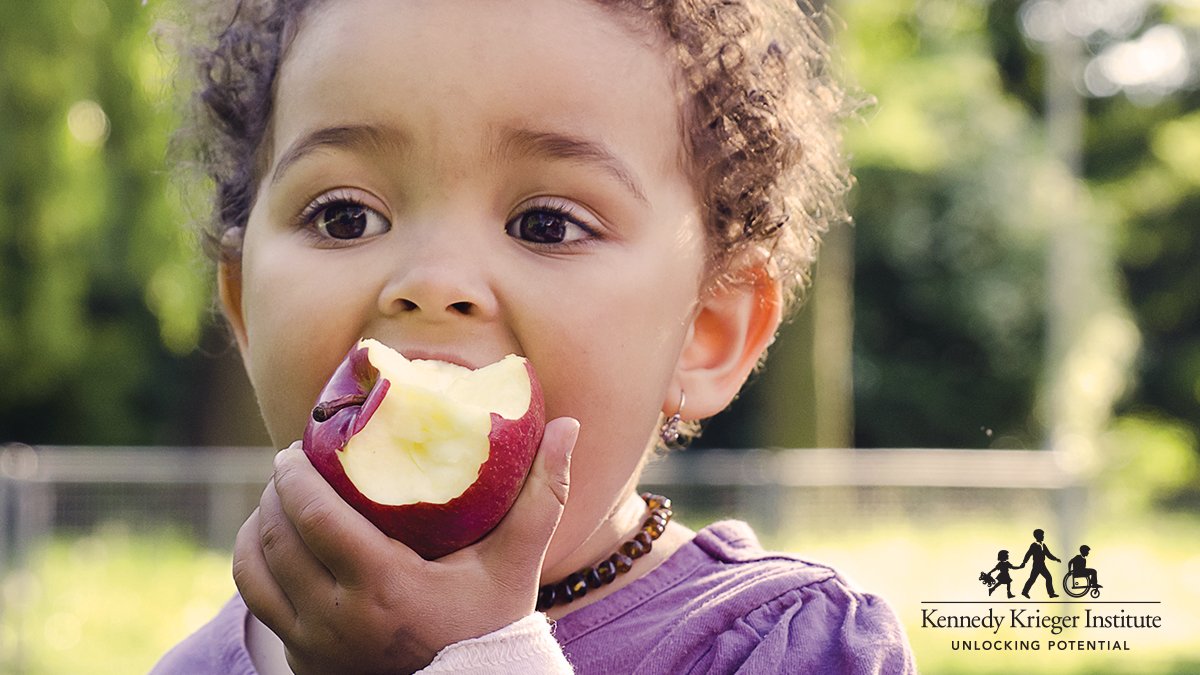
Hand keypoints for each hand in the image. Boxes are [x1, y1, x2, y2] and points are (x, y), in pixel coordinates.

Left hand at [233, 417, 577, 674]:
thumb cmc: (493, 623)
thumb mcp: (518, 561)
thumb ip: (544, 493)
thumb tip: (570, 424)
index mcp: (384, 587)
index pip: (315, 517)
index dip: (293, 476)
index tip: (295, 448)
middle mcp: (338, 620)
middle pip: (278, 538)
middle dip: (273, 492)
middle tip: (288, 465)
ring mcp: (313, 646)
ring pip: (255, 572)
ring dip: (257, 527)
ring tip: (275, 500)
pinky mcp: (301, 662)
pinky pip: (257, 603)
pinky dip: (254, 565)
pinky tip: (271, 544)